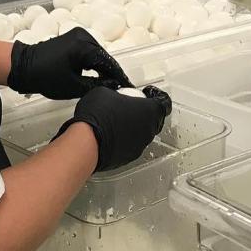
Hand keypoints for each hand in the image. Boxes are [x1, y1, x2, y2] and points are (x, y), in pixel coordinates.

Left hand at [7, 27, 130, 99]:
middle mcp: (83, 36)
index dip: (118, 76)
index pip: (108, 62)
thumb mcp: (74, 86)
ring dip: (103, 66)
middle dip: (112, 71)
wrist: (23, 66)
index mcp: (84, 46)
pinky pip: (89, 50)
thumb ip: (97, 85)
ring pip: (97, 53)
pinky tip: (98, 73)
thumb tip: (113, 85)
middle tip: (121, 86)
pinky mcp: (72, 38)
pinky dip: (94, 61)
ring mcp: (77, 35)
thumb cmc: (45, 77)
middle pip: (104, 56)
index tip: (128, 86)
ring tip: (111, 82)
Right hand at [54, 85, 171, 172]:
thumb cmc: (98, 117)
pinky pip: (129, 146)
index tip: (148, 94)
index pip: (164, 103)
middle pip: (154, 119)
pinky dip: (123, 140)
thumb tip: (111, 97)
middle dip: (143, 113)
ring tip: (116, 121)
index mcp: (150, 111)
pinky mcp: (128, 158)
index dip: (156, 97)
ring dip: (132, 128)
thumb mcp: (104, 92)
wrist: (86, 143)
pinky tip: (109, 135)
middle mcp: (149, 130)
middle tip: (129, 106)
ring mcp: (140, 146)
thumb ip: (115, 94)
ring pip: (141, 134)